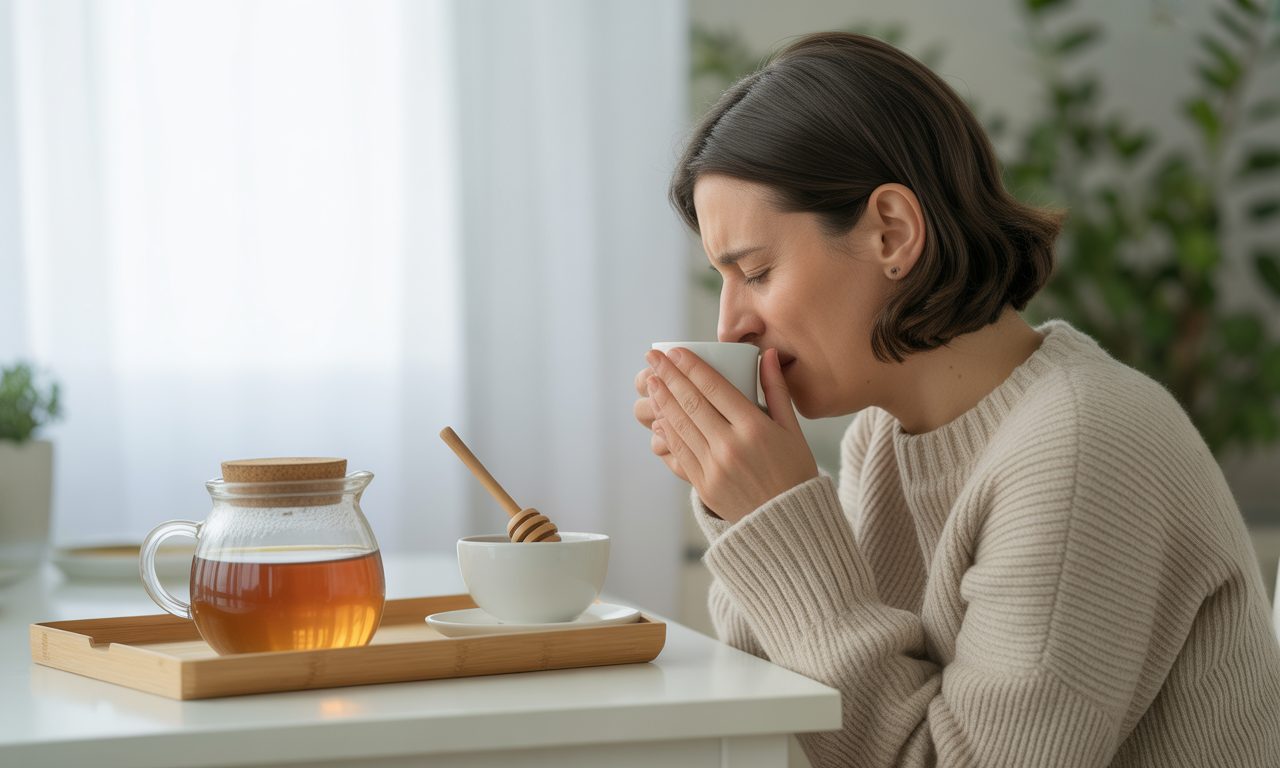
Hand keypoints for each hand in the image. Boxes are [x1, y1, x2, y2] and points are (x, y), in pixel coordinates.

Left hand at [644, 346, 817, 522]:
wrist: (787, 524)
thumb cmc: (794, 471)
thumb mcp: (792, 429)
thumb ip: (777, 390)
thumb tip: (770, 354)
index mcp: (754, 428)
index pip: (714, 388)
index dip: (691, 367)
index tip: (675, 351)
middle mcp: (730, 446)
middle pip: (691, 403)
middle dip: (669, 376)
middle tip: (652, 357)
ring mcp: (714, 467)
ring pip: (680, 426)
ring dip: (663, 400)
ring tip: (651, 381)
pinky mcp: (703, 485)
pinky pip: (680, 451)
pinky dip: (667, 431)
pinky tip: (659, 415)